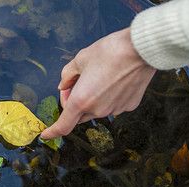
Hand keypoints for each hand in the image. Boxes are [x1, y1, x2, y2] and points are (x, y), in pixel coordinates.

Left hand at [40, 28, 155, 139]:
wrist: (142, 48)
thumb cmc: (110, 51)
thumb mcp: (80, 59)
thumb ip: (67, 75)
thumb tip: (63, 85)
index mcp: (81, 100)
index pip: (63, 126)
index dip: (52, 132)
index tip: (46, 135)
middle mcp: (97, 110)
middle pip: (78, 115)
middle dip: (73, 103)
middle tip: (75, 84)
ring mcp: (115, 109)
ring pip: (96, 110)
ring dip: (92, 100)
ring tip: (100, 76)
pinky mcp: (129, 106)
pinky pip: (112, 105)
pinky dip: (108, 97)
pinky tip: (114, 80)